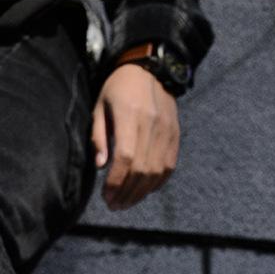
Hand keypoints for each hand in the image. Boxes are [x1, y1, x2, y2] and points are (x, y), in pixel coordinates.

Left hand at [91, 64, 179, 211]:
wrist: (150, 68)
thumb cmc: (117, 89)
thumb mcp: (99, 108)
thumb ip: (99, 137)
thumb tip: (100, 167)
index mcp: (130, 115)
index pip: (125, 157)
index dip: (116, 181)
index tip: (106, 196)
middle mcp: (152, 123)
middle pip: (141, 169)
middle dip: (126, 193)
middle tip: (113, 205)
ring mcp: (167, 130)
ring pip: (156, 172)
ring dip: (140, 193)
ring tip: (125, 202)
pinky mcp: (175, 135)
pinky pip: (168, 166)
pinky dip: (156, 183)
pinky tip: (142, 191)